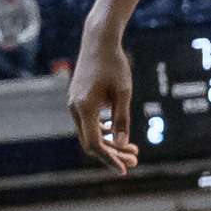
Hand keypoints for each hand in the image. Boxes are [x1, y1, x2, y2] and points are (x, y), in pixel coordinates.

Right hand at [68, 38, 139, 174]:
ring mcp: (75, 105)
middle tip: (136, 159)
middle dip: (113, 154)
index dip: (109, 159)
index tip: (125, 169)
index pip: (94, 144)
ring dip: (110, 144)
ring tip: (133, 150)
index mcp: (85, 108)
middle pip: (92, 142)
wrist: (98, 41)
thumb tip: (123, 144)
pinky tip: (118, 134)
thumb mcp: (124, 92)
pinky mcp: (78, 101)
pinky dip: (103, 132)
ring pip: (90, 134)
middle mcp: (75, 109)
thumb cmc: (114, 64)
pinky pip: (89, 124)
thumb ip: (122, 119)